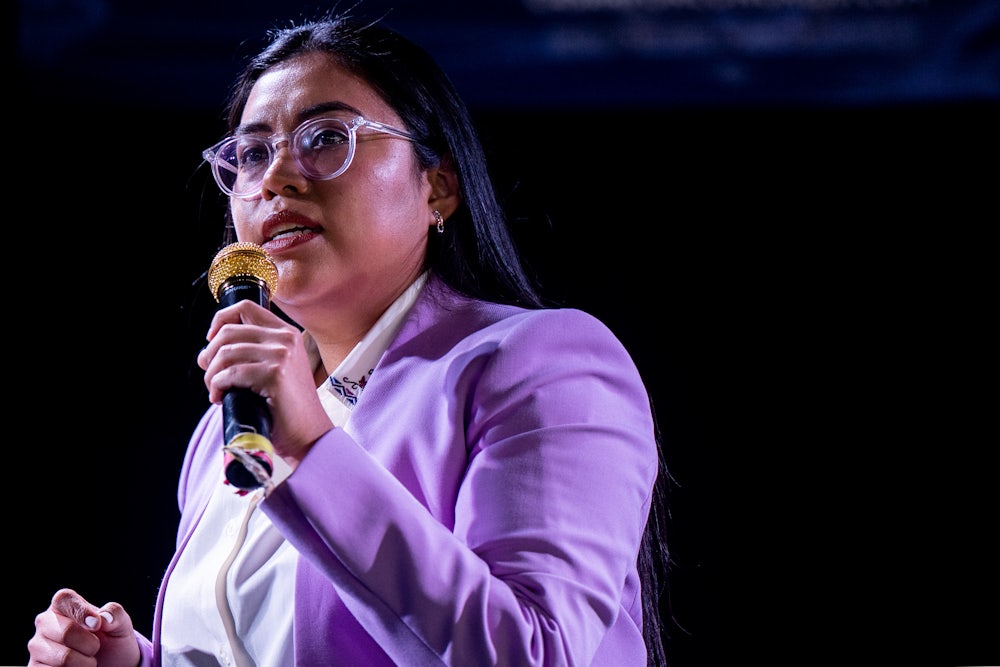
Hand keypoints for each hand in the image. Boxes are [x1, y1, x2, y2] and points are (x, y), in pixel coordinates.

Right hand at [27, 588, 139, 666]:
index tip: (97, 625)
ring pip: (63, 657)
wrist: (108, 664)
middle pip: (66, 631)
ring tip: (88, 660)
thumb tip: (104, 617)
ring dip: (85, 663)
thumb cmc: (110, 640)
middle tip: (95, 647)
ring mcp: (37, 646)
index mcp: (64, 605)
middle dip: (90, 644)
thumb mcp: (120, 624)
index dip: (82, 612)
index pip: (63, 598)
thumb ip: (115, 613)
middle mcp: (45, 623)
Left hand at [198, 299, 332, 467]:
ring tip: (216, 390)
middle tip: (210, 375)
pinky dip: (218, 386)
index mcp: (287, 333)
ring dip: (211, 375)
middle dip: (210, 355)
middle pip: (229, 331)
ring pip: (225, 352)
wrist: (308, 434)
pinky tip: (221, 397)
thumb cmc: (287, 408)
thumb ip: (255, 351)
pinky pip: (230, 373)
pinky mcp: (274, 374)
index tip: (212, 342)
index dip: (220, 321)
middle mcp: (286, 338)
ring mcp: (281, 355)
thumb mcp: (277, 368)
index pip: (245, 307)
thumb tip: (211, 350)